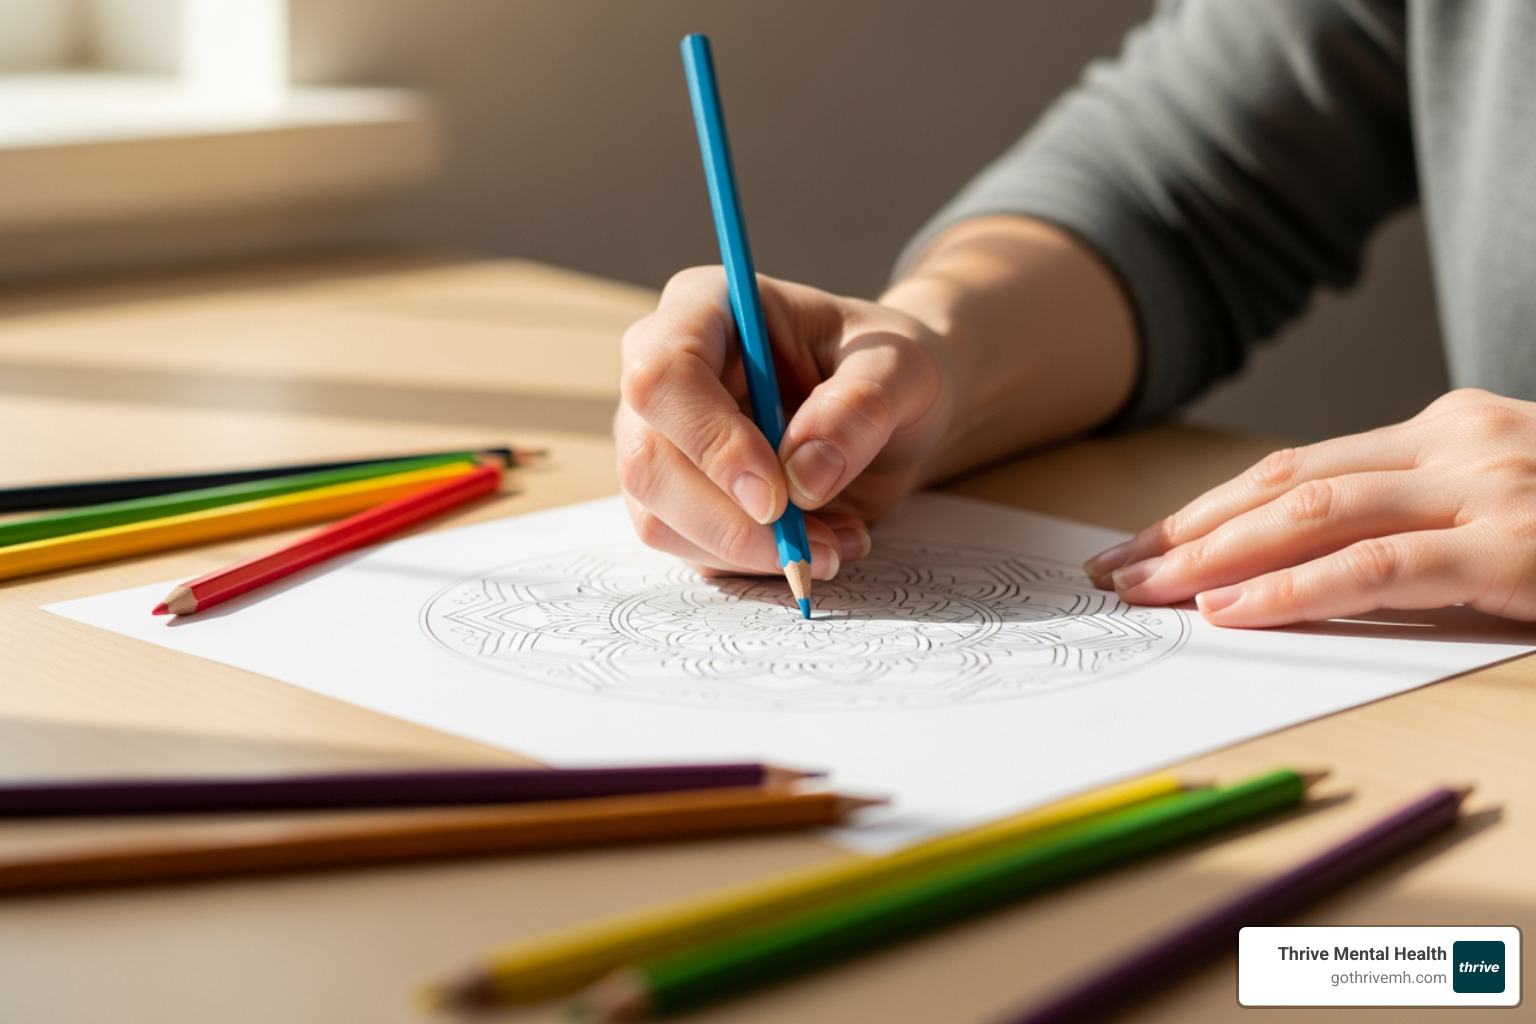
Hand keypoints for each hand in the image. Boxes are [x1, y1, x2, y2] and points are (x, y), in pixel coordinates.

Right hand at [616, 266, 954, 578]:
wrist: (892, 412)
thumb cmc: (887, 369)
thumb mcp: (904, 368)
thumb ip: (861, 406)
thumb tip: (804, 475)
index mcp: (706, 308)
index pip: (663, 373)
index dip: (711, 441)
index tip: (777, 496)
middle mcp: (666, 374)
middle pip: (648, 461)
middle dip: (730, 521)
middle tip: (811, 544)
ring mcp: (661, 440)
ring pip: (658, 518)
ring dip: (748, 551)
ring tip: (834, 542)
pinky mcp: (677, 498)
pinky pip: (689, 550)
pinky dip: (754, 564)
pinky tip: (817, 542)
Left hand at [1084, 389, 1535, 626]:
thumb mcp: (1497, 503)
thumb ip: (1411, 516)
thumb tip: (1289, 561)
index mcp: (1446, 431)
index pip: (1294, 468)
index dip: (1206, 509)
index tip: (1142, 546)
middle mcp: (1458, 443)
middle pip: (1285, 482)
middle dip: (1187, 531)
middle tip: (1114, 571)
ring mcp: (1488, 491)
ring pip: (1314, 512)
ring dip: (1214, 555)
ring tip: (1146, 591)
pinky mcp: (1514, 551)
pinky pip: (1377, 567)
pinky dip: (1292, 587)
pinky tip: (1233, 611)